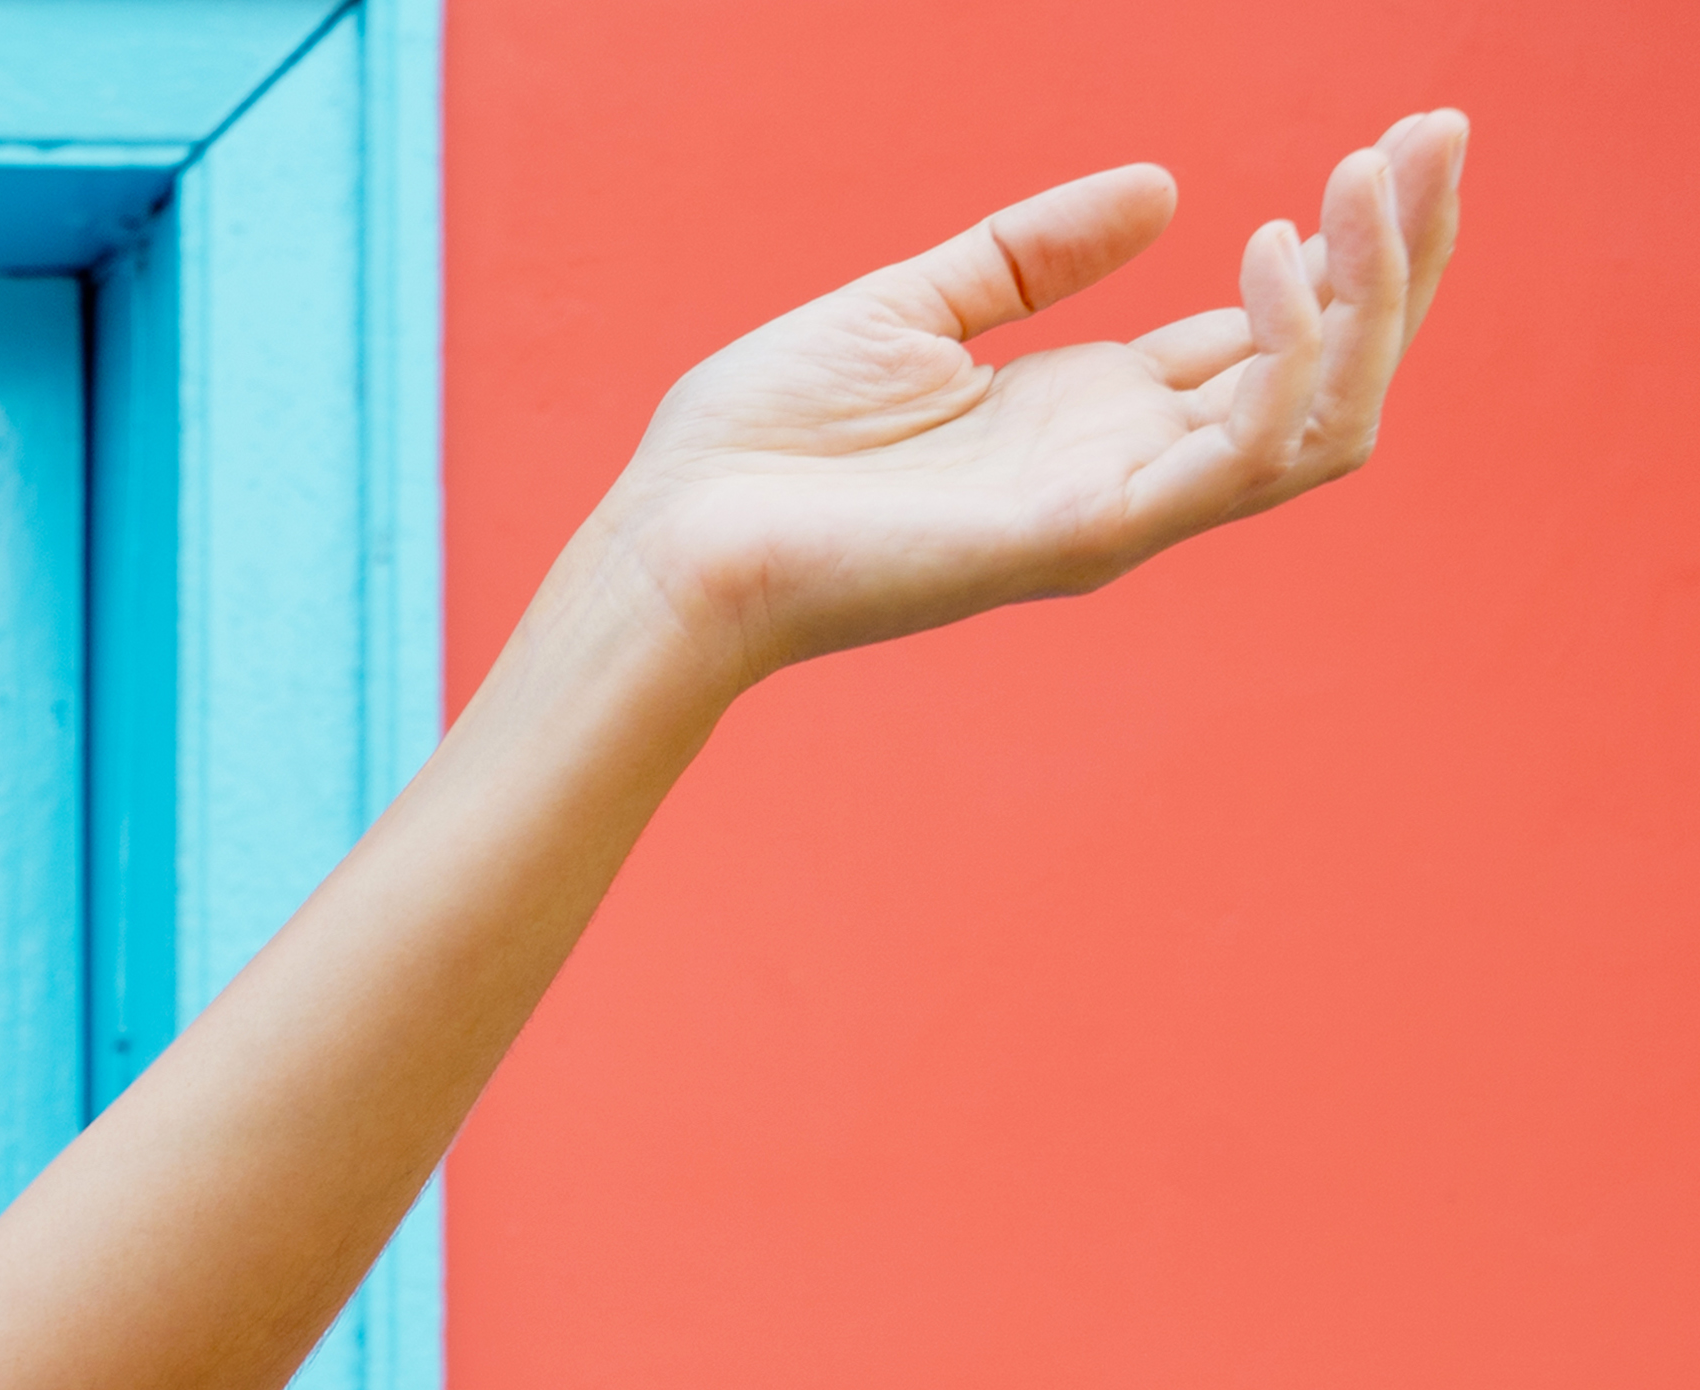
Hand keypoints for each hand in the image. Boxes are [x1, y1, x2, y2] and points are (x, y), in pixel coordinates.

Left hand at [599, 110, 1466, 682]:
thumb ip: (1033, 253)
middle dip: (1405, 251)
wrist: (666, 542)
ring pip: (1324, 415)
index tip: (1395, 142)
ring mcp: (1113, 507)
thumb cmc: (757, 444)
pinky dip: (1289, 354)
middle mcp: (1122, 466)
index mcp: (1089, 416)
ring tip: (1380, 174)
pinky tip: (1276, 253)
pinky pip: (1242, 456)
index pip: (1276, 336)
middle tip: (1441, 131)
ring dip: (1379, 291)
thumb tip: (1160, 185)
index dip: (1351, 247)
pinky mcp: (1083, 538)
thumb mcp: (910, 308)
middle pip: (1332, 370)